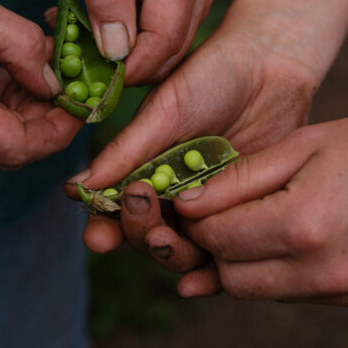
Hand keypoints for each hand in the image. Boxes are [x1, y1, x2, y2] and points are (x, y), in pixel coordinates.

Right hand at [0, 0, 81, 168]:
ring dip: (25, 111)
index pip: (14, 147)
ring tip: (38, 65)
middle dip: (46, 118)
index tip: (85, 100)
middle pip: (6, 150)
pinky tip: (9, 72)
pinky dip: (0, 107)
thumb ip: (22, 48)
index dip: (58, 130)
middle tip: (70, 79)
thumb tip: (59, 80)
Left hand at [59, 0, 219, 84]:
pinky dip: (138, 47)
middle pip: (174, 46)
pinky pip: (169, 39)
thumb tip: (118, 51)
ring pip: (173, 49)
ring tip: (90, 43)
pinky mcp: (194, 2)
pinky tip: (108, 35)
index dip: (135, 64)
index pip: (166, 33)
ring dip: (132, 57)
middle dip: (133, 65)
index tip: (100, 79)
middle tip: (86, 65)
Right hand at [75, 21, 321, 264]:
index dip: (104, 227)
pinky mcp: (247, 215)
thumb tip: (78, 188)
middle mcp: (174, 194)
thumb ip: (125, 152)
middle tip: (145, 217)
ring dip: (170, 255)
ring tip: (168, 241)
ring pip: (184, 252)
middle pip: (148, 237)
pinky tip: (198, 283)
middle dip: (139, 235)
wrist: (270, 64)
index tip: (99, 236)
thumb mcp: (163, 111)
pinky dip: (210, 276)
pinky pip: (227, 255)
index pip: (117, 210)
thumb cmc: (210, 76)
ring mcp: (211, 207)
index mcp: (146, 169)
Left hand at [170, 109, 347, 301]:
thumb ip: (240, 178)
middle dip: (212, 245)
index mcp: (304, 225)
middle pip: (231, 276)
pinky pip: (291, 293)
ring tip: (246, 220)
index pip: (218, 237)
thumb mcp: (303, 144)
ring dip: (241, 261)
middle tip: (212, 211)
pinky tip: (281, 235)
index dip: (194, 217)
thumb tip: (187, 203)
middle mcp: (321, 271)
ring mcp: (341, 291)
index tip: (189, 196)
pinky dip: (274, 270)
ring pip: (257, 291)